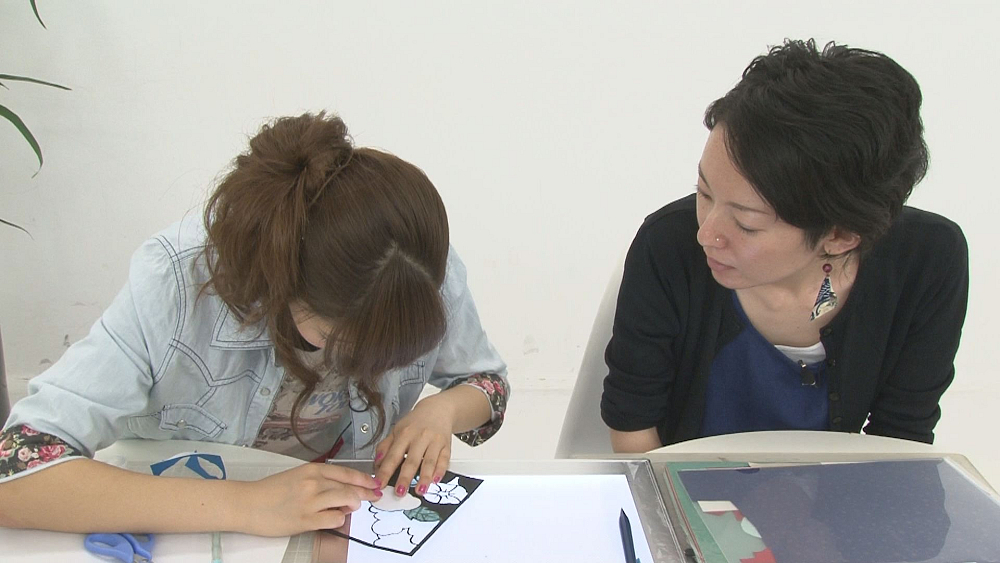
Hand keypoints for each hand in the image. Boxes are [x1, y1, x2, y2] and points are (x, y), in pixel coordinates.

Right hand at [240, 462, 380, 535]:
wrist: (248, 504)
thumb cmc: (270, 491)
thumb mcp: (297, 476)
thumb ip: (319, 479)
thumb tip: (342, 488)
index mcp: (311, 470)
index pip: (346, 473)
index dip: (364, 479)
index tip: (375, 483)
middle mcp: (313, 483)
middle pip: (350, 487)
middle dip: (366, 493)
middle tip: (375, 496)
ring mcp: (311, 501)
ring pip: (346, 500)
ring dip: (352, 505)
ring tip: (349, 507)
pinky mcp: (306, 520)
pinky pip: (334, 519)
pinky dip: (339, 519)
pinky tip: (334, 517)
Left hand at [374, 394, 454, 498]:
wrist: (438, 409)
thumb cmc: (416, 422)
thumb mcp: (397, 430)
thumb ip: (385, 447)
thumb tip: (376, 464)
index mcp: (404, 434)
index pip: (392, 456)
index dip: (385, 471)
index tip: (379, 484)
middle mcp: (420, 437)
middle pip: (411, 460)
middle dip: (405, 478)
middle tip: (399, 492)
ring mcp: (434, 442)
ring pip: (429, 462)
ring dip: (424, 478)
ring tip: (419, 491)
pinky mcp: (446, 446)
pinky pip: (444, 460)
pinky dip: (440, 471)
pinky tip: (436, 480)